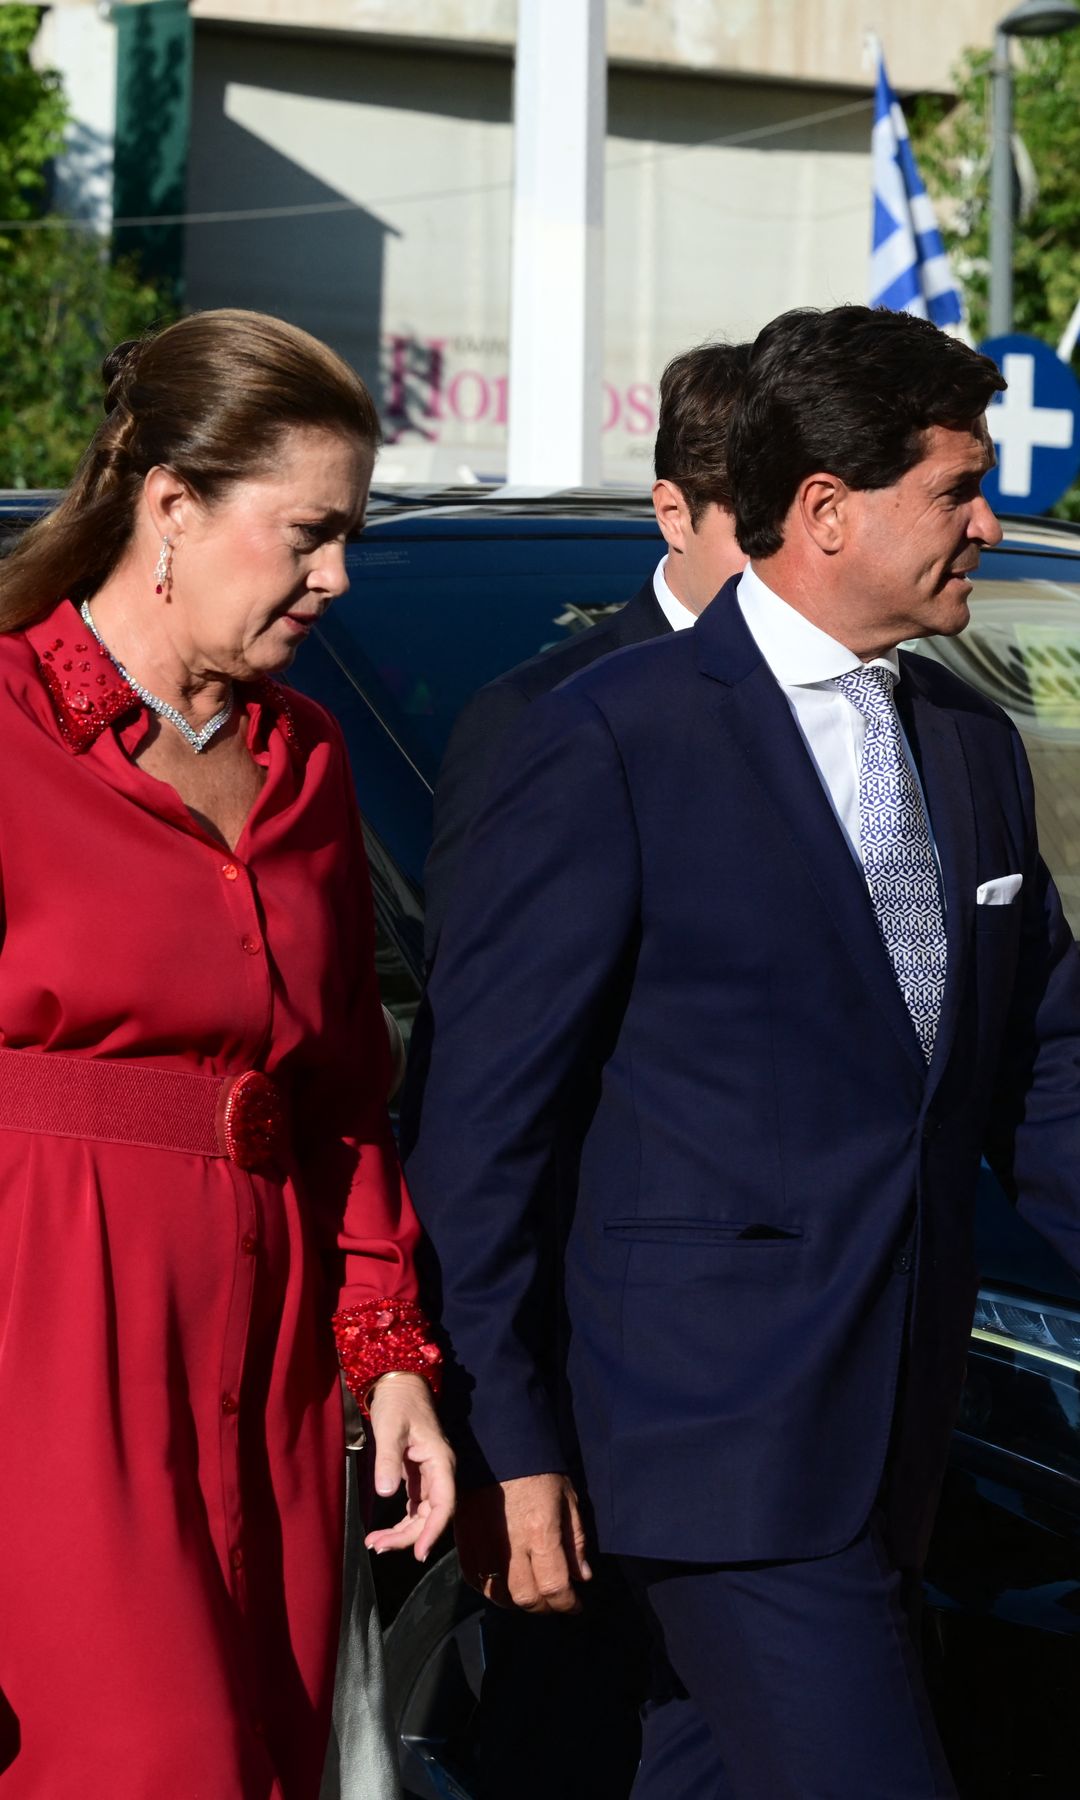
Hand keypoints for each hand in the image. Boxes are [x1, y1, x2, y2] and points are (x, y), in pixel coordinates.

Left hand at [363, 1373, 455, 1562]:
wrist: (399, 1384)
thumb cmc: (397, 1403)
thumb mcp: (389, 1428)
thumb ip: (388, 1460)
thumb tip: (386, 1494)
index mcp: (440, 1461)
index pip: (444, 1504)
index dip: (433, 1531)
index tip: (419, 1553)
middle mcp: (440, 1472)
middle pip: (431, 1514)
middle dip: (407, 1535)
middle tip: (377, 1546)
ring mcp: (430, 1475)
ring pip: (422, 1513)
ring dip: (402, 1532)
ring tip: (375, 1543)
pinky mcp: (419, 1475)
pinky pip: (414, 1506)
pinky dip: (401, 1521)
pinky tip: (383, 1532)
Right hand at [455, 1473, 591, 1614]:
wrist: (497, 1446)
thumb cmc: (538, 1470)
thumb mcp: (567, 1499)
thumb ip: (575, 1541)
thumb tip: (582, 1577)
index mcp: (541, 1532)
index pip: (554, 1587)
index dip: (568, 1603)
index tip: (575, 1605)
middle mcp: (510, 1545)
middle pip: (526, 1598)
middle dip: (545, 1607)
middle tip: (554, 1601)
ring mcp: (483, 1544)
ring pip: (498, 1594)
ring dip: (517, 1602)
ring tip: (530, 1594)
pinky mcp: (464, 1540)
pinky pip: (474, 1579)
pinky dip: (489, 1589)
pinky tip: (503, 1584)